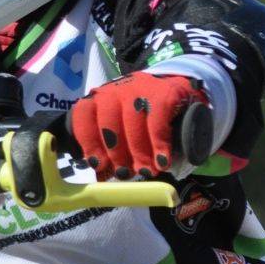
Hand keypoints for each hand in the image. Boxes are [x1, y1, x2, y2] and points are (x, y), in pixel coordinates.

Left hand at [70, 73, 208, 179]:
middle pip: (108, 121)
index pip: (84, 114)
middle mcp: (116, 91)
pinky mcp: (164, 92)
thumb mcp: (124, 129)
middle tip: (125, 173)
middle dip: (116, 151)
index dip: (89, 141)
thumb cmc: (144, 118)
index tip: (98, 164)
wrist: (180, 93)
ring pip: (133, 121)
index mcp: (100, 100)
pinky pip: (158, 120)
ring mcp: (139, 88)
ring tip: (146, 170)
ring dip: (139, 151)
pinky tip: (162, 161)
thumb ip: (111, 148)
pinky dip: (159, 143)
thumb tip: (102, 175)